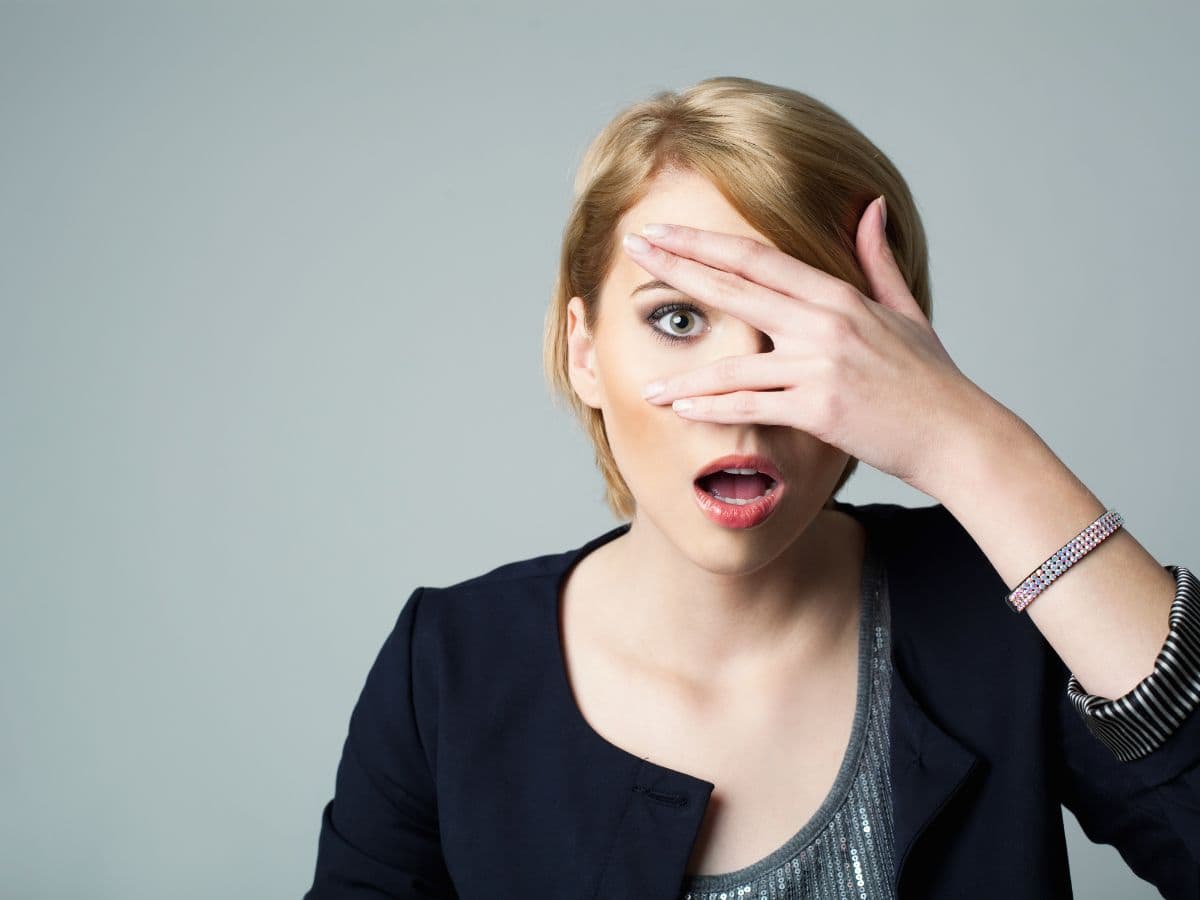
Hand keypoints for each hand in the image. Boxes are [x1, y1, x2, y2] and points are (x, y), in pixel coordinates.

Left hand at [623, 197, 995, 495]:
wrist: (959, 435)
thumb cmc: (930, 379)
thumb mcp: (906, 310)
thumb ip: (877, 259)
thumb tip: (871, 207)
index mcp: (838, 296)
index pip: (756, 259)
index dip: (703, 242)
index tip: (662, 231)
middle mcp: (824, 323)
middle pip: (735, 287)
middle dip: (677, 268)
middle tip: (632, 250)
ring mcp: (821, 365)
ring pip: (734, 365)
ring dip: (684, 375)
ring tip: (645, 384)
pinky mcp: (820, 409)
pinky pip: (753, 407)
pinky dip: (714, 409)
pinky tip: (681, 410)